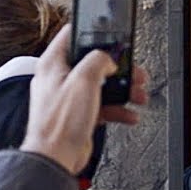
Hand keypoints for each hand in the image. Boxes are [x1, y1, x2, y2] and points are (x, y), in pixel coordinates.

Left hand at [22, 24, 144, 174]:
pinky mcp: (77, 114)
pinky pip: (101, 105)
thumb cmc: (59, 122)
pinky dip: (117, 108)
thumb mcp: (83, 81)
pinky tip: (129, 114)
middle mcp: (59, 78)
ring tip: (138, 94)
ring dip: (122, 88)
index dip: (92, 31)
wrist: (55, 158)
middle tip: (134, 71)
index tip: (112, 34)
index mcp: (53, 64)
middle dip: (117, 66)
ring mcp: (68, 97)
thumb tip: (107, 57)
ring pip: (100, 85)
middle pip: (92, 62)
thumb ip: (97, 61)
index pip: (71, 35)